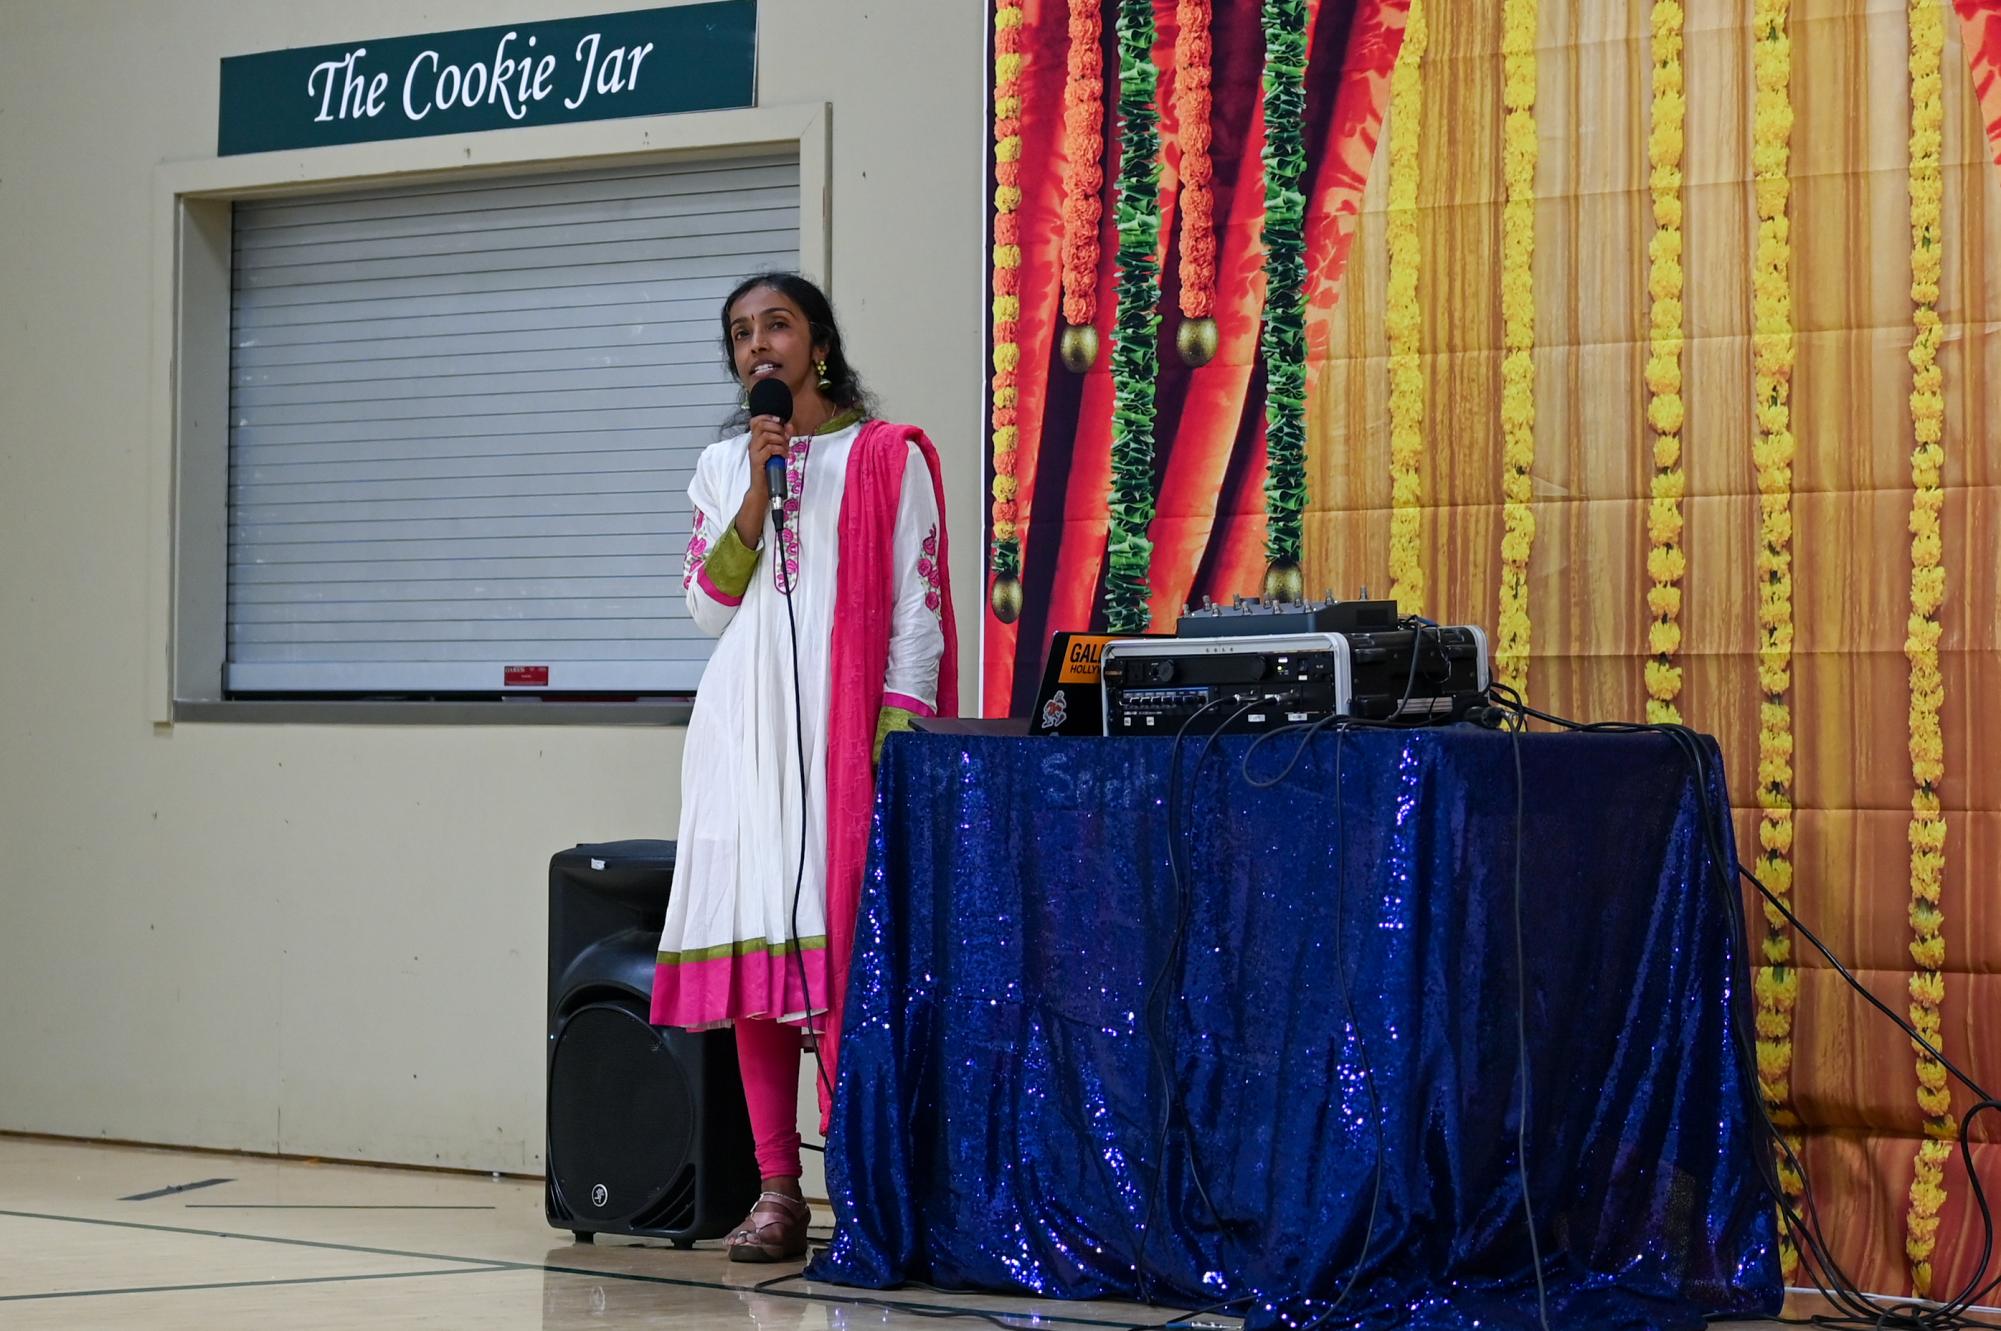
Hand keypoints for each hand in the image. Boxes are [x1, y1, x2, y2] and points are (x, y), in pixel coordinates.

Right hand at [735, 415, 790, 546]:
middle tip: (785, 438)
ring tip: (785, 448)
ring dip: (780, 440)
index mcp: (756, 440)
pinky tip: (784, 456)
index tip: (780, 421)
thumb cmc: (770, 470)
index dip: (768, 417)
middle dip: (778, 429)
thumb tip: (790, 426)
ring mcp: (754, 452)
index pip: (756, 420)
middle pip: (762, 425)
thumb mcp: (777, 451)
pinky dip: (780, 450)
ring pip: (767, 436)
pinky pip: (770, 448)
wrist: (763, 489)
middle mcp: (753, 444)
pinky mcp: (757, 461)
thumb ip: (782, 438)